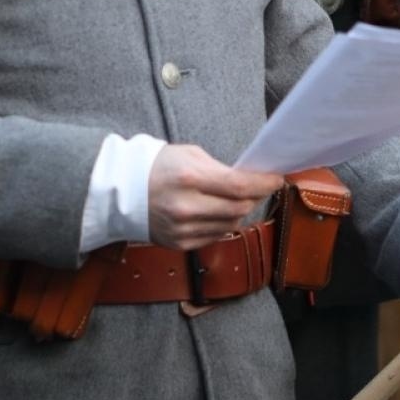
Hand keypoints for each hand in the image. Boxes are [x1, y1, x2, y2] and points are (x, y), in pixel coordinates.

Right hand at [147, 145, 282, 250]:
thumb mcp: (189, 155)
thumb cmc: (158, 166)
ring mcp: (183, 229)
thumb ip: (220, 169)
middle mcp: (187, 207)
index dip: (264, 183)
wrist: (122, 192)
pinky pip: (216, 236)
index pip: (239, 186)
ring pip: (231, 225)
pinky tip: (215, 212)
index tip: (277, 178)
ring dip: (239, 211)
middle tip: (257, 187)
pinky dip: (222, 224)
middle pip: (240, 208)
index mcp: (190, 178)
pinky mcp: (180, 244)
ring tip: (233, 198)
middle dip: (254, 197)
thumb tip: (250, 180)